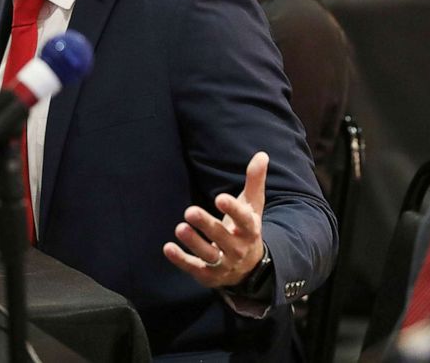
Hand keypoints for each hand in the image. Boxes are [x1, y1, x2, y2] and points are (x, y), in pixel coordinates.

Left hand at [163, 151, 267, 288]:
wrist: (250, 267)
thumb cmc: (246, 228)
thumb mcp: (253, 205)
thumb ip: (255, 180)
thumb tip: (262, 154)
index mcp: (250, 229)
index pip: (243, 220)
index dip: (232, 209)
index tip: (220, 198)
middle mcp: (238, 248)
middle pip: (222, 237)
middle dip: (207, 225)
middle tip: (190, 211)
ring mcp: (224, 264)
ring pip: (209, 255)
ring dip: (194, 243)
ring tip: (180, 228)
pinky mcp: (209, 275)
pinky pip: (194, 268)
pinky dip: (181, 260)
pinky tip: (168, 247)